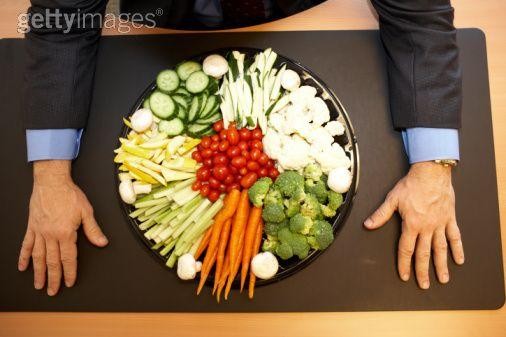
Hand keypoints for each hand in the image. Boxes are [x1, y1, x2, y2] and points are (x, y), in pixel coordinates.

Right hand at [18, 160, 107, 295]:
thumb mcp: (86, 211)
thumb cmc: (69, 195)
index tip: (69, 282)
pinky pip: (26, 244)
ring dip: (38, 272)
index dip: (69, 272)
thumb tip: (102, 242)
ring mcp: (39, 232)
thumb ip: (93, 229)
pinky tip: (22, 266)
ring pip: (38, 257)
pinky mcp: (32, 227)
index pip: (68, 258)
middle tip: (52, 291)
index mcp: (66, 233)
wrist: (52, 182)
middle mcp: (51, 235)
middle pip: (52, 261)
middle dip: (54, 278)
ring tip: (38, 284)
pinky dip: (23, 256)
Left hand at [364, 162, 463, 288]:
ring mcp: (440, 224)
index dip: (404, 264)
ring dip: (441, 265)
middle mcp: (427, 227)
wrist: (431, 172)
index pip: (406, 249)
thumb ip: (381, 215)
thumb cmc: (411, 185)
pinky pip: (455, 236)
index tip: (404, 275)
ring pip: (440, 249)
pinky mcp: (449, 218)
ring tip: (442, 279)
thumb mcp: (392, 199)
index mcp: (411, 225)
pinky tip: (459, 260)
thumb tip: (368, 225)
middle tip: (424, 285)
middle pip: (424, 254)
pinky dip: (457, 248)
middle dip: (422, 271)